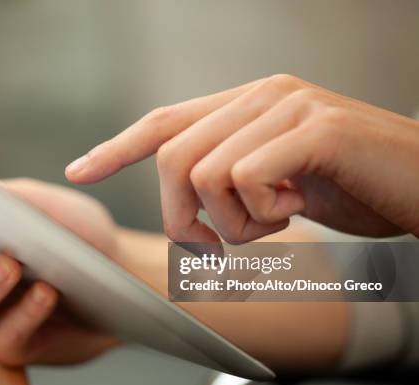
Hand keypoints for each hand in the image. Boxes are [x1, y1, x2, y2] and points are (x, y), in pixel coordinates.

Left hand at [66, 74, 418, 242]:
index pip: (164, 122)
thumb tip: (188, 201)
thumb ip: (231, 178)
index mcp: (245, 106)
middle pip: (172, 157)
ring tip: (274, 221)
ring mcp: (286, 106)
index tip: (80, 173)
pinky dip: (264, 214)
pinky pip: (247, 178)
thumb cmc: (348, 187)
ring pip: (205, 173)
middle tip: (212, 244)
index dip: (116, 149)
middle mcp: (260, 95)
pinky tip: (298, 209)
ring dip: (232, 222)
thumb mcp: (277, 183)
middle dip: (181, 216)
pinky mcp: (313, 128)